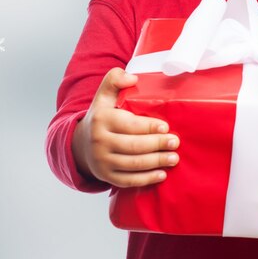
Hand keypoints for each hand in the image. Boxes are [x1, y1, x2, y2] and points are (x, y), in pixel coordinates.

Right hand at [71, 67, 179, 187]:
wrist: (81, 144)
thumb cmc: (102, 117)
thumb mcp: (103, 96)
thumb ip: (114, 80)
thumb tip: (132, 78)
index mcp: (102, 120)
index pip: (128, 125)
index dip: (148, 127)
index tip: (166, 127)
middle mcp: (99, 142)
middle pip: (133, 146)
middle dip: (157, 145)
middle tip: (175, 142)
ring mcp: (101, 162)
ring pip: (133, 164)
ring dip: (156, 162)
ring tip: (174, 158)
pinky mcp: (106, 176)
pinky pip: (128, 180)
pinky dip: (146, 179)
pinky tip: (162, 175)